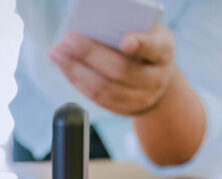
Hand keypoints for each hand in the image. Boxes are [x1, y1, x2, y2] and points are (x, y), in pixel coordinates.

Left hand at [49, 27, 175, 115]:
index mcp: (163, 51)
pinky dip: (77, 81)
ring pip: (105, 88)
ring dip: (76, 70)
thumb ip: (128, 29)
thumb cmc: (146, 47)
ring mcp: (141, 98)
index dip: (140, 45)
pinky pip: (97, 98)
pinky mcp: (124, 110)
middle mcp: (156, 78)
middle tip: (67, 40)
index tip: (126, 42)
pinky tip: (64, 67)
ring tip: (57, 53)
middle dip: (90, 54)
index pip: (153, 48)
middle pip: (121, 70)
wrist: (158, 79)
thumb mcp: (147, 32)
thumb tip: (91, 25)